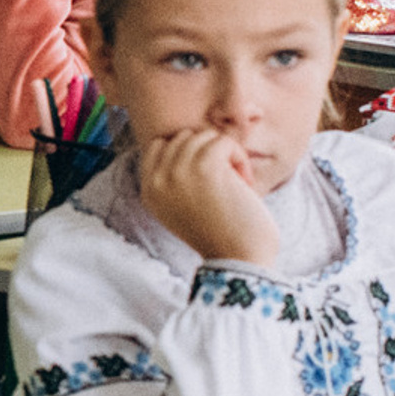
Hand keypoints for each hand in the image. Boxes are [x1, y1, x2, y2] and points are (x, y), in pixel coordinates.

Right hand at [137, 128, 280, 268]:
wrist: (239, 259)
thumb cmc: (221, 235)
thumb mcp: (183, 209)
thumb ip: (175, 180)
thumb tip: (191, 141)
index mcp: (149, 192)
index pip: (158, 145)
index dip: (187, 152)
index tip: (206, 175)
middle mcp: (157, 181)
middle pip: (182, 138)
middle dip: (207, 152)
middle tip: (226, 180)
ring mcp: (178, 172)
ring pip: (203, 136)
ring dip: (225, 154)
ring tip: (237, 180)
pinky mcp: (205, 167)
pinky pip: (223, 142)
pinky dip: (239, 158)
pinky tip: (245, 182)